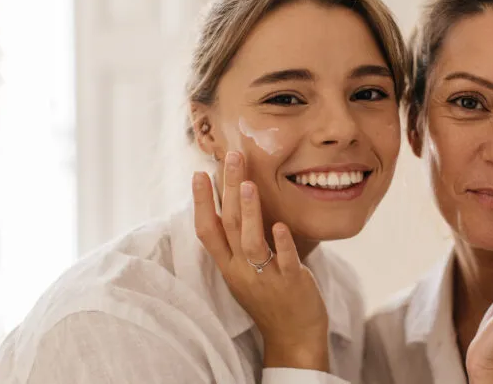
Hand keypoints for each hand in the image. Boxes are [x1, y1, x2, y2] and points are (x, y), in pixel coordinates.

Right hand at [191, 151, 329, 370]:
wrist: (293, 336)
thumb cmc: (271, 297)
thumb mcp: (246, 271)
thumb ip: (240, 244)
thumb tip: (238, 205)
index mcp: (229, 266)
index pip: (207, 231)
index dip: (201, 203)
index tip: (199, 173)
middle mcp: (241, 271)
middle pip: (229, 226)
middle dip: (228, 190)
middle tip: (231, 157)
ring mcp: (265, 278)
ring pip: (251, 243)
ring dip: (250, 212)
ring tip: (248, 184)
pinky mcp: (291, 284)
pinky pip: (284, 261)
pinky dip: (282, 243)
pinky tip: (282, 225)